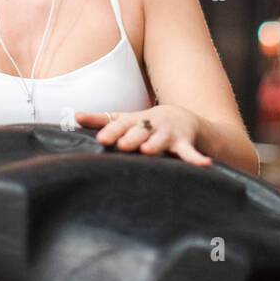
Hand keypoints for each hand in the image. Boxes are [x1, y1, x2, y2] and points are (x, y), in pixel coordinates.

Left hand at [75, 105, 212, 166]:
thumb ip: (101, 119)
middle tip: (122, 146)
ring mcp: (168, 134)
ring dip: (156, 144)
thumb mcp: (125, 118)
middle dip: (132, 138)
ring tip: (150, 150)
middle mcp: (151, 125)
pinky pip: (190, 152)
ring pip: (161, 140)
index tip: (100, 138)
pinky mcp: (184, 143)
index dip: (111, 131)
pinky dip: (196, 158)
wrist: (182, 117)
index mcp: (134, 120)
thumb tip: (75, 116)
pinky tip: (204, 164)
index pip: (120, 124)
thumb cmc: (145, 123)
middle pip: (140, 131)